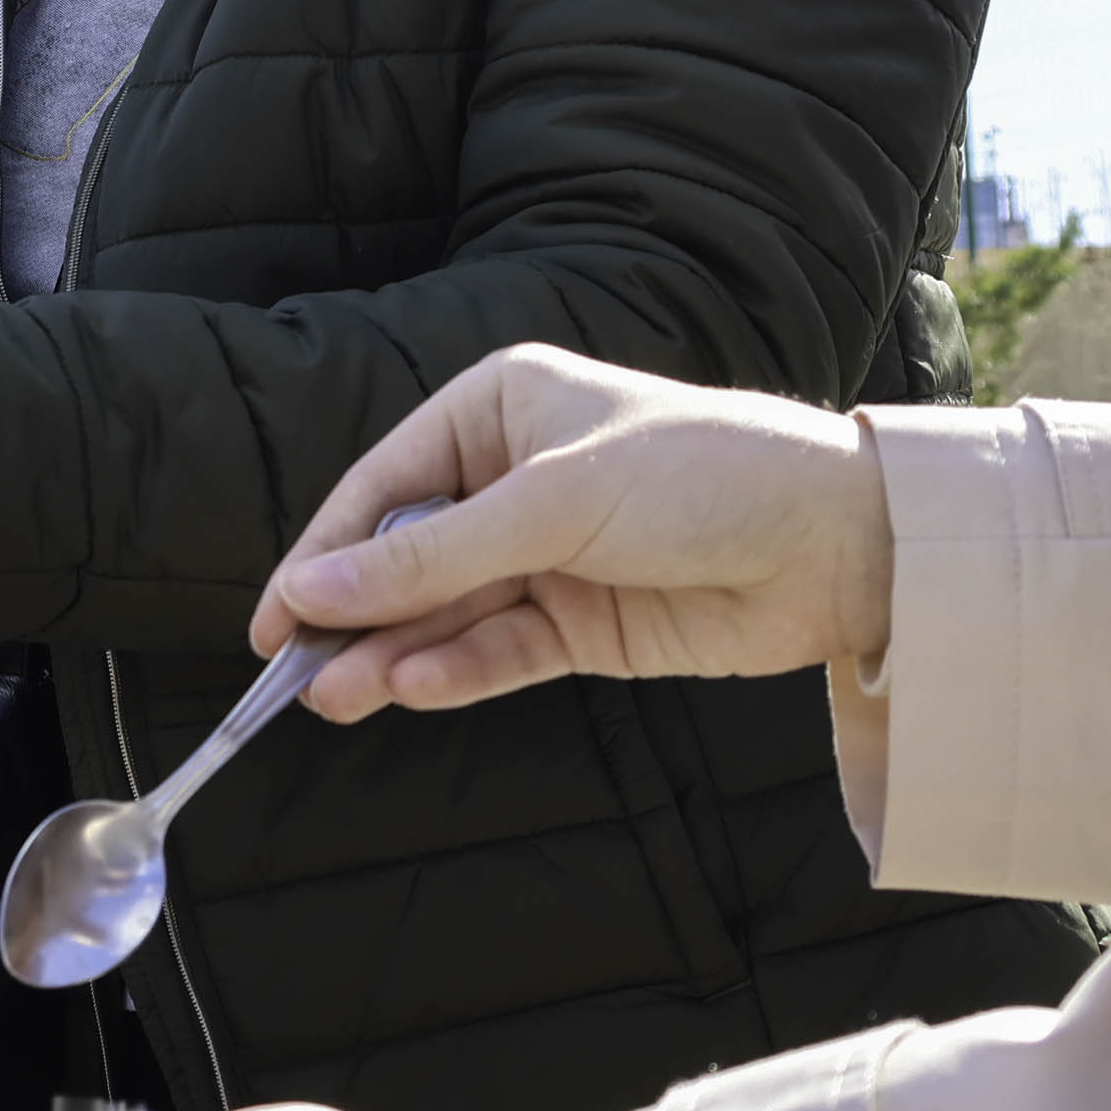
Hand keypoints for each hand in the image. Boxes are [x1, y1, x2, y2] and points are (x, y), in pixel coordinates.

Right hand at [250, 347, 894, 724]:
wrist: (838, 544)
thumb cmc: (700, 476)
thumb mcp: (551, 506)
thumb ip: (431, 560)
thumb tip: (313, 590)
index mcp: (497, 411)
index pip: (383, 485)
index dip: (323, 551)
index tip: (272, 619)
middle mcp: (512, 481)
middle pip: (405, 557)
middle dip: (353, 615)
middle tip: (293, 676)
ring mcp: (547, 557)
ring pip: (445, 615)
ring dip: (393, 655)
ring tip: (339, 699)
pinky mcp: (583, 625)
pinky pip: (498, 653)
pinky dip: (455, 673)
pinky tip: (413, 690)